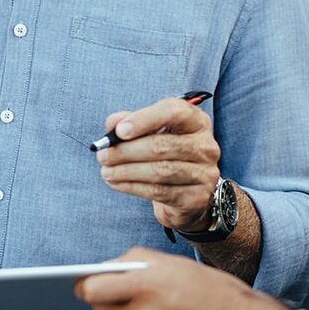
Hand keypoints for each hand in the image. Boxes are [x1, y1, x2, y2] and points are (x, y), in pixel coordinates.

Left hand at [79, 248, 280, 309]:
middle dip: (102, 294)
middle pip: (100, 307)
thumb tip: (110, 266)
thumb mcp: (175, 263)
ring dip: (119, 309)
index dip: (84, 281)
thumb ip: (137, 261)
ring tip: (131, 297)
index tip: (84, 277)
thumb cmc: (214, 291)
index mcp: (147, 286)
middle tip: (108, 284)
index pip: (91, 288)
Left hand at [97, 97, 220, 230]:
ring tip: (106, 171)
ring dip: (127, 171)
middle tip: (102, 155)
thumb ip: (131, 122)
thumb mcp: (151, 132)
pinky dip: (133, 186)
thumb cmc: (166, 155)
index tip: (119, 131)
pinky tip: (117, 183)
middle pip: (162, 145)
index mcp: (196, 121)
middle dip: (126, 151)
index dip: (145, 119)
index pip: (174, 112)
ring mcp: (205, 173)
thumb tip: (112, 124)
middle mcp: (206, 146)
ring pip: (160, 171)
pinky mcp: (196, 198)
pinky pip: (160, 191)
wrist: (187, 192)